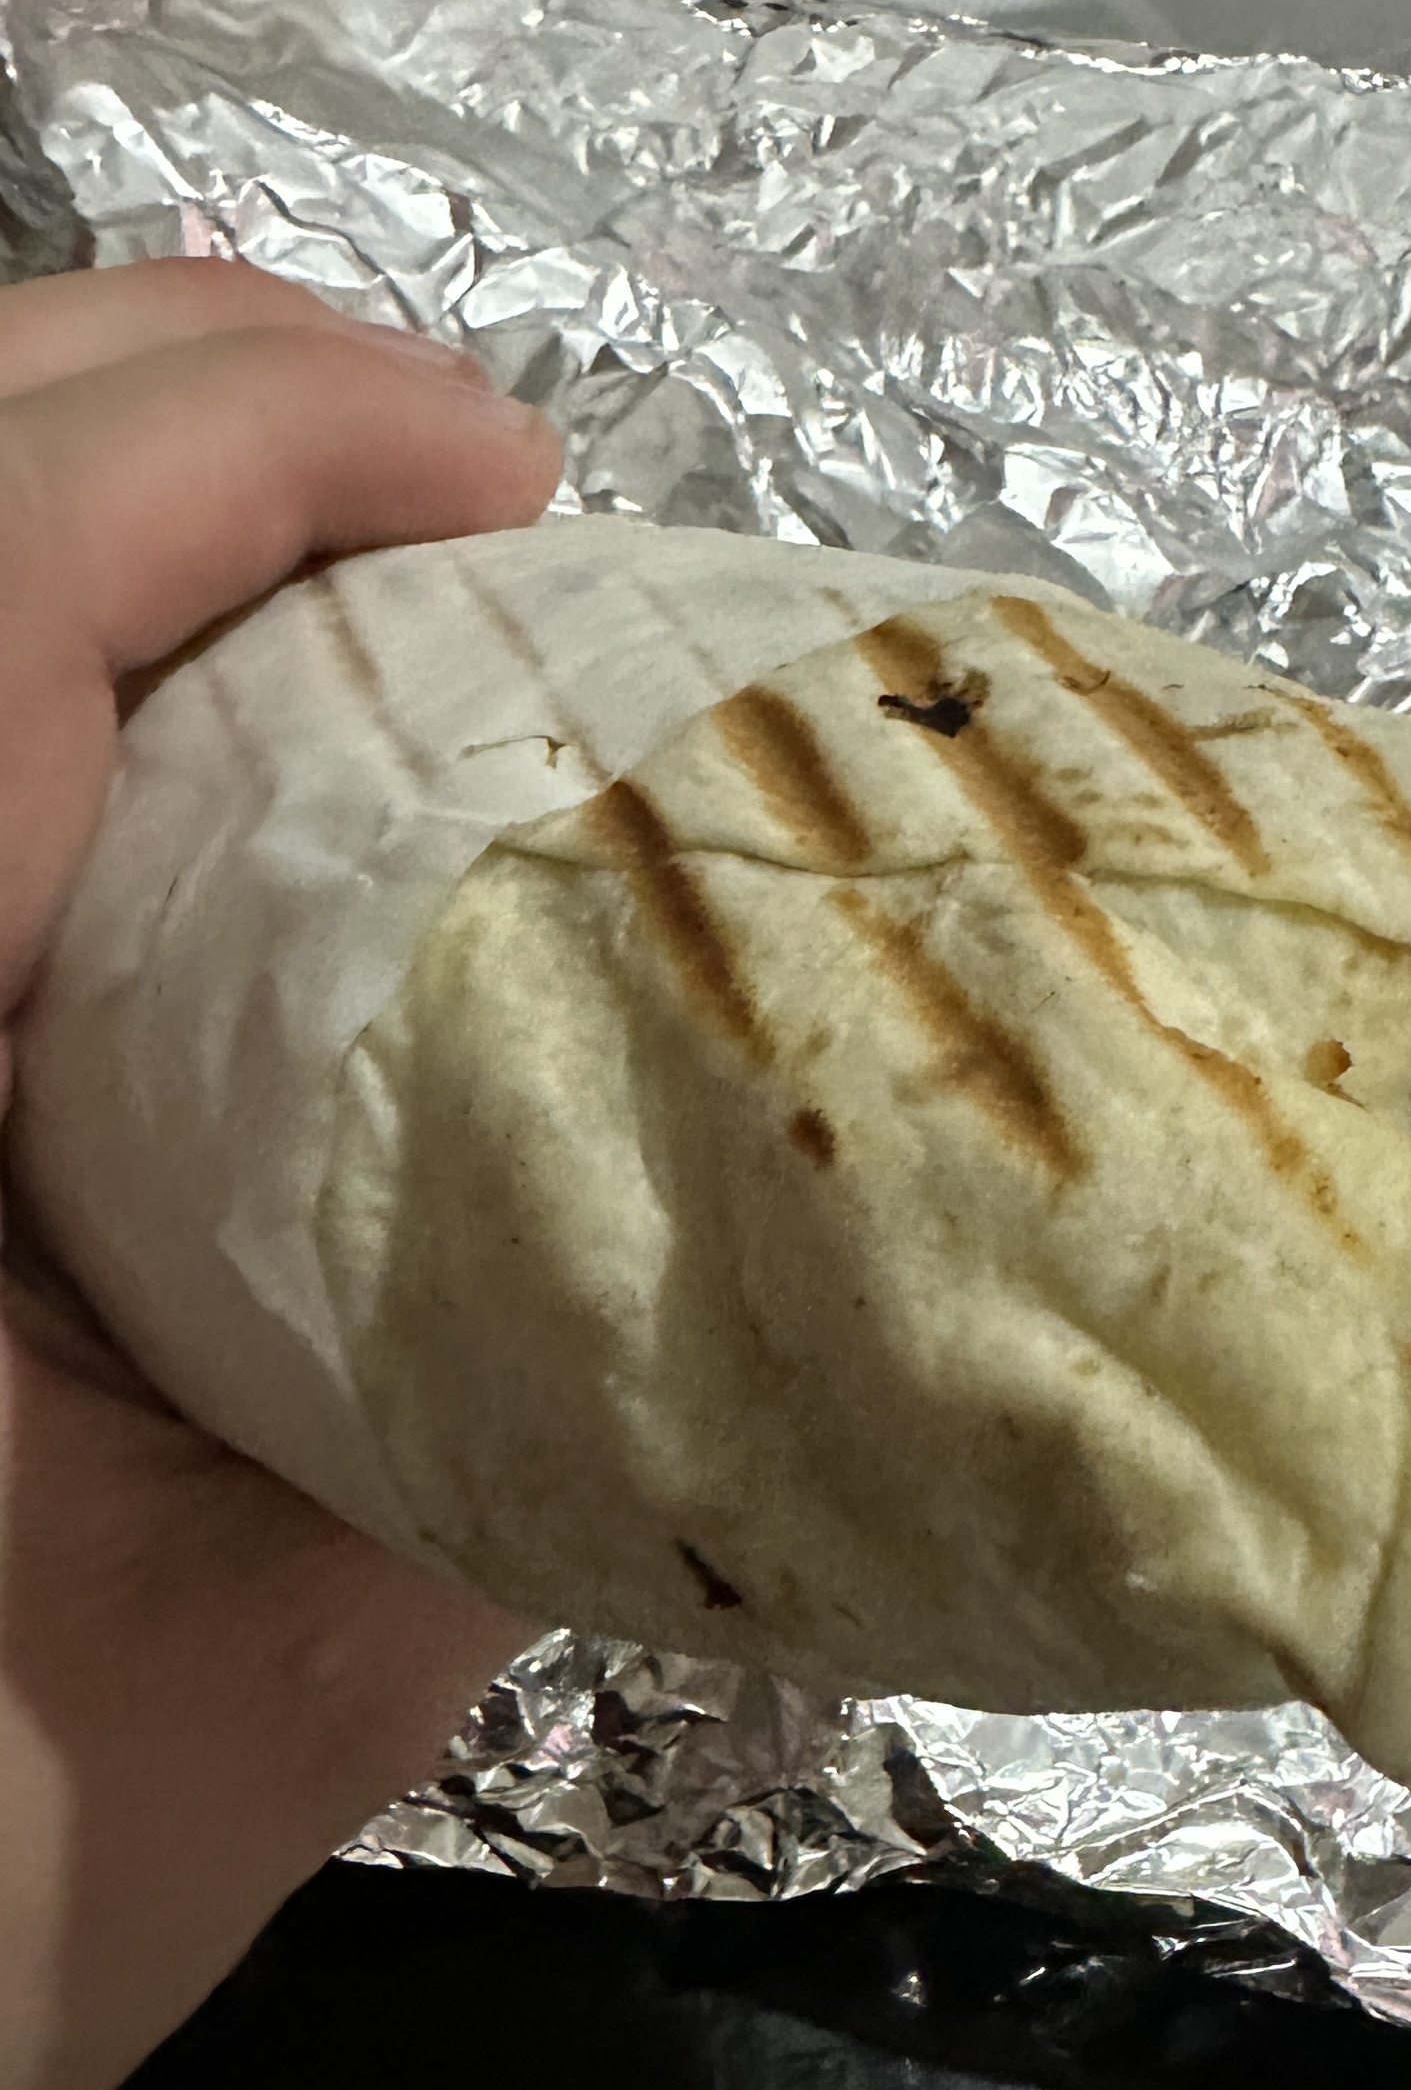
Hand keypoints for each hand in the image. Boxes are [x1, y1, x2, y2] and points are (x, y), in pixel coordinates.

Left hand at [0, 260, 561, 2089]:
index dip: (262, 435)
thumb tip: (667, 1168)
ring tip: (312, 589)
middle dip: (165, 390)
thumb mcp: (233, 1699)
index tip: (506, 481)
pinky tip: (160, 802)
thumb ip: (447, 1412)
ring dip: (83, 525)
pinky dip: (39, 724)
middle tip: (433, 494)